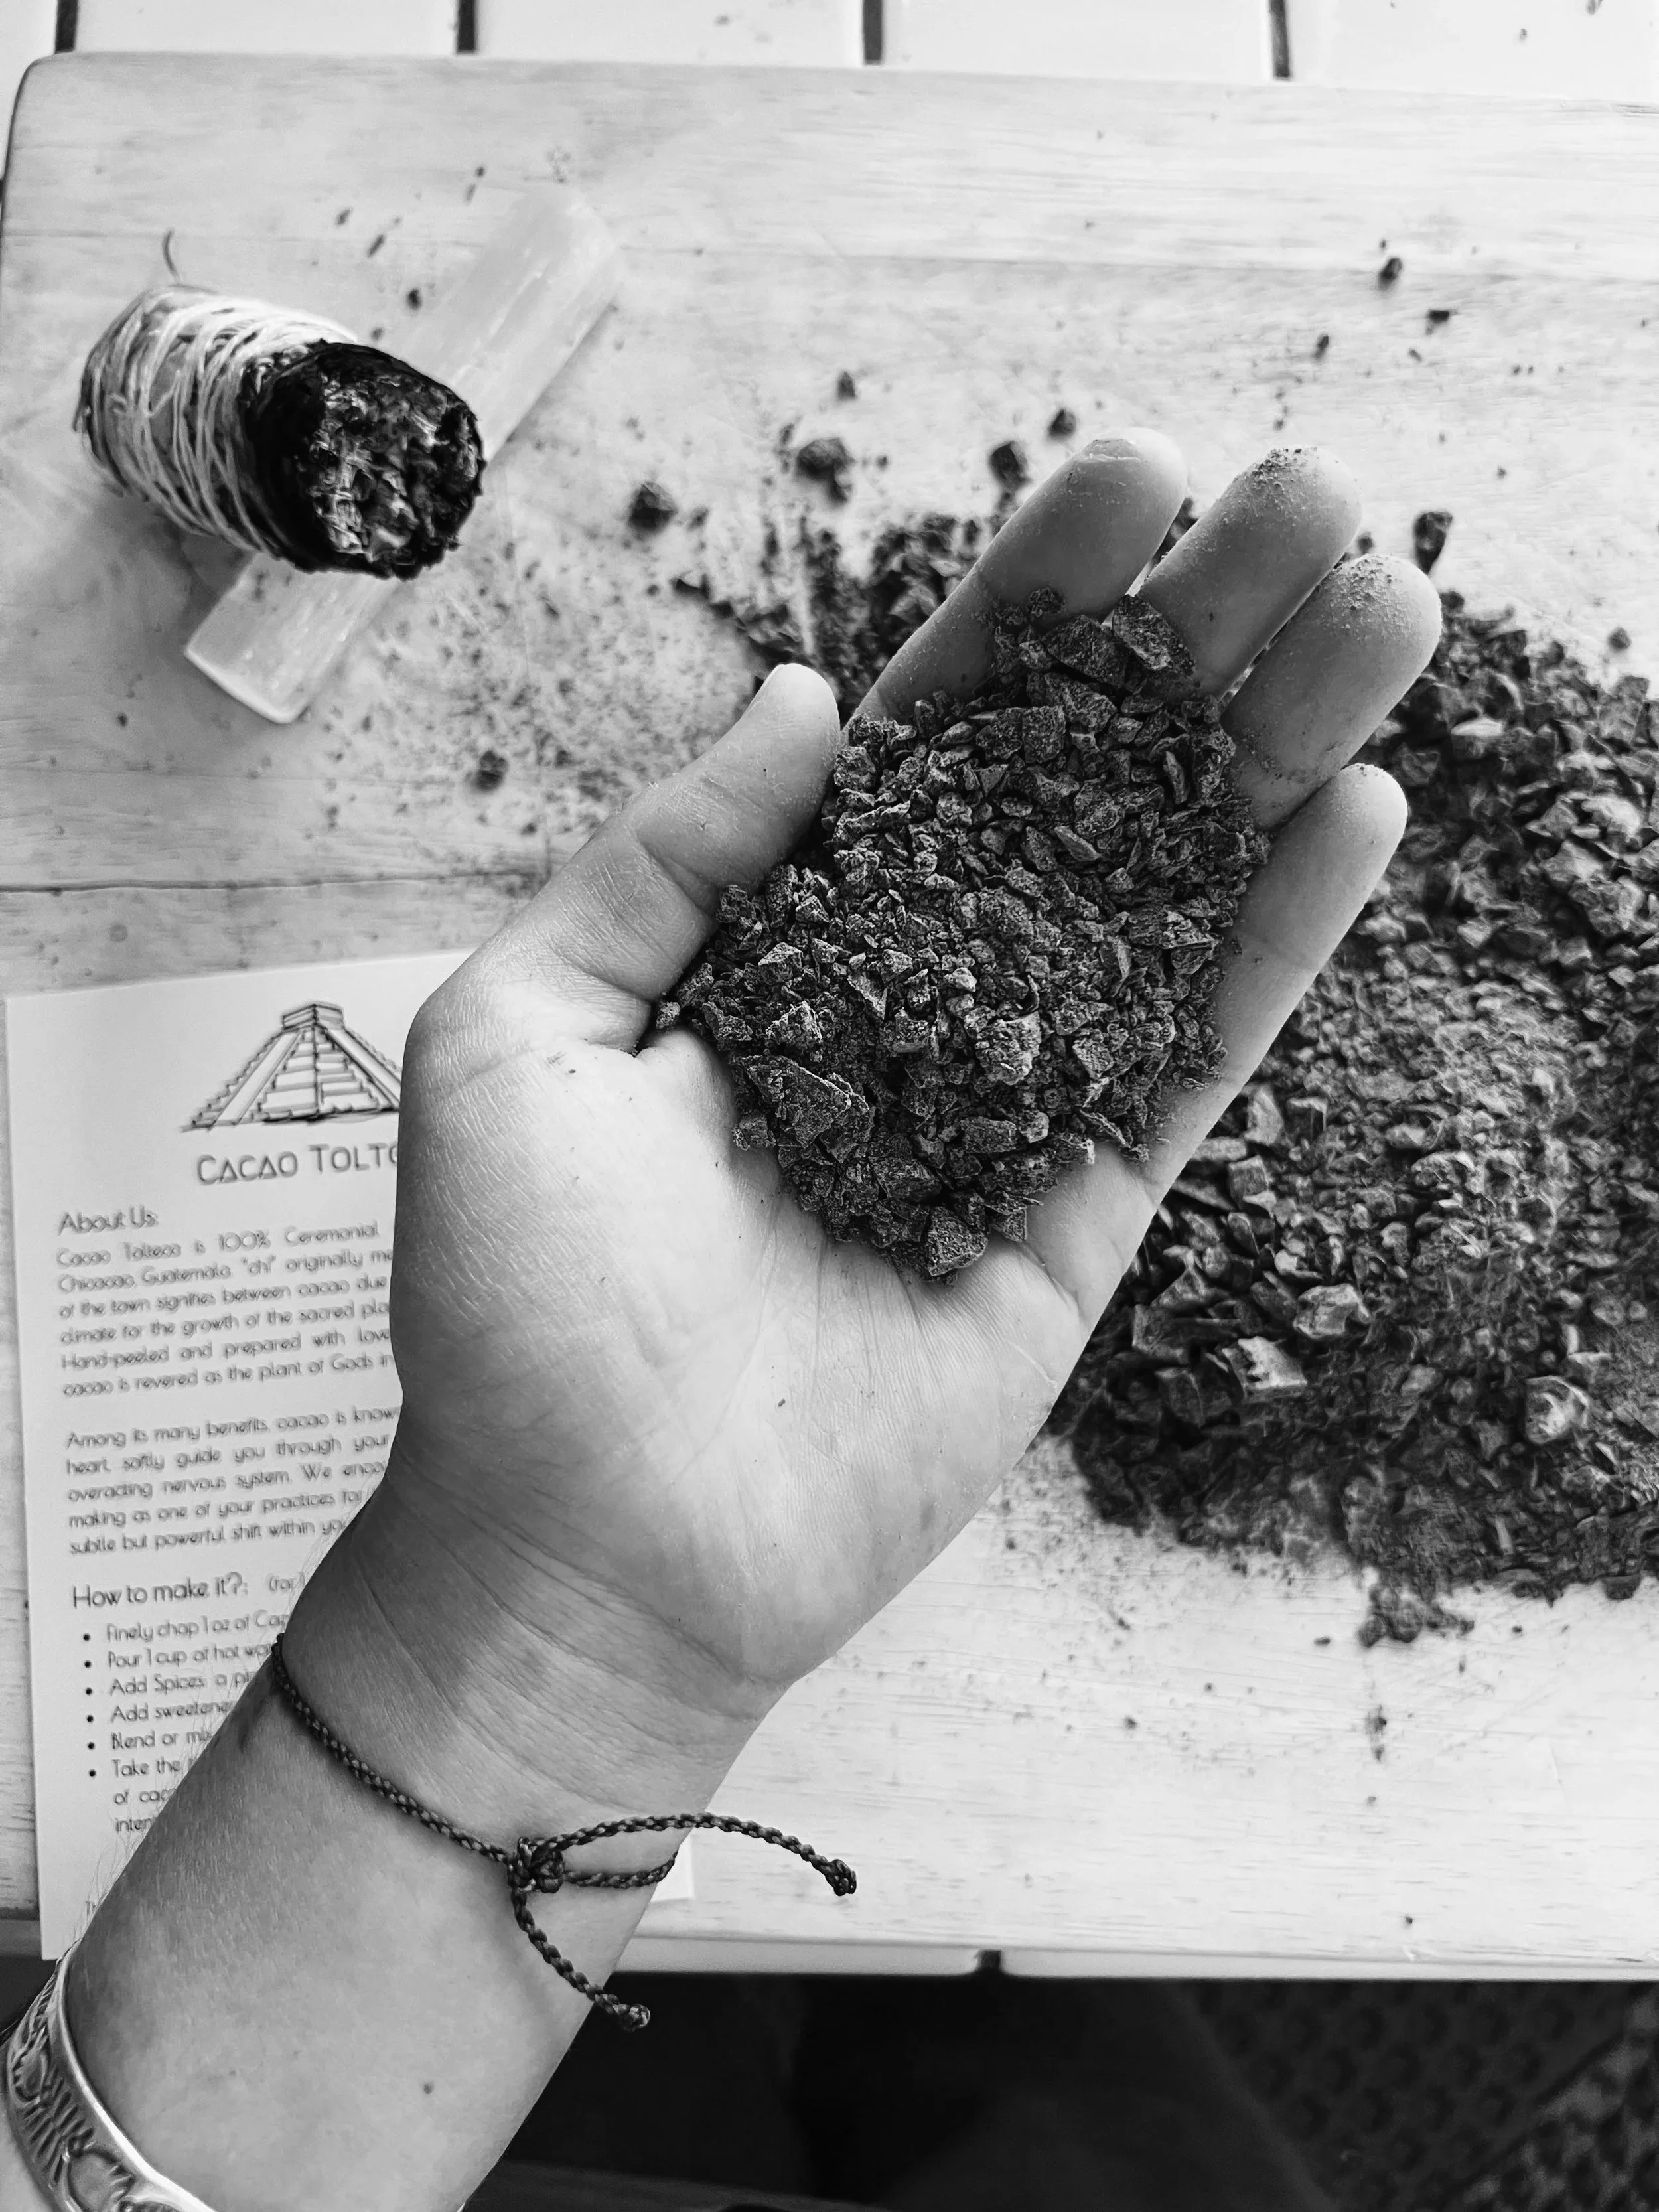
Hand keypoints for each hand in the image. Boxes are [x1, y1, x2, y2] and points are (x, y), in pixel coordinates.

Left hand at [373, 433, 1439, 1758]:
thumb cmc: (516, 1304)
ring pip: (1162, 894)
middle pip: (1078, 786)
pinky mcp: (1081, 1215)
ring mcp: (1010, 1099)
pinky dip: (1271, 942)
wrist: (587, 1544)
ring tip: (1384, 603)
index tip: (1129, 482)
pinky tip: (1352, 808)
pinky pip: (1188, 1058)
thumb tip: (803, 698)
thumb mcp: (520, 1031)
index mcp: (783, 938)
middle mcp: (914, 995)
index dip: (1030, 611)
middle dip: (1189, 643)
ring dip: (1271, 750)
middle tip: (1311, 498)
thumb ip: (665, 858)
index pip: (927, 736)